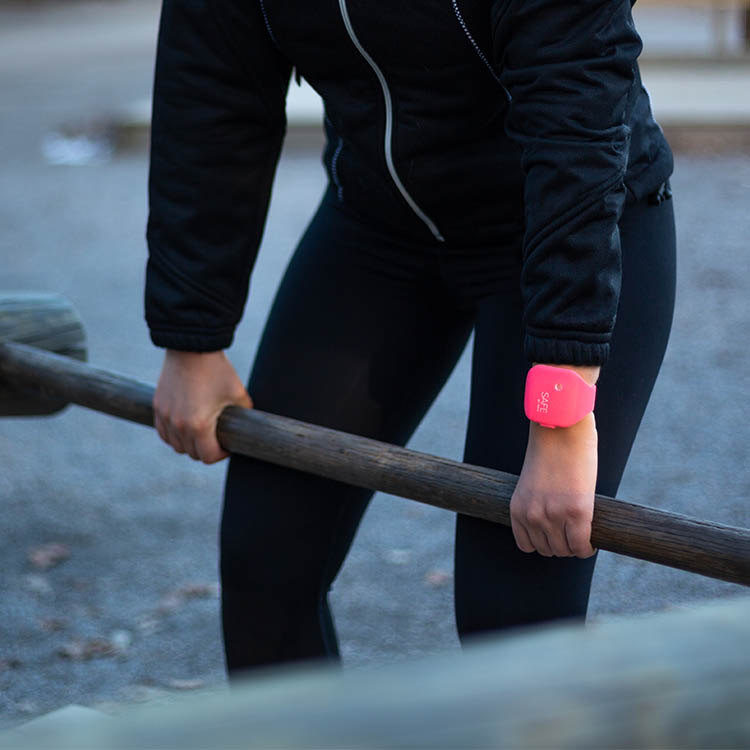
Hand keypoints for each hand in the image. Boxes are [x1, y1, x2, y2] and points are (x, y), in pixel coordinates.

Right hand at [153, 349, 252, 463]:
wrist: (192, 347)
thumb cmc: (217, 370)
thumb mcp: (238, 394)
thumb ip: (244, 414)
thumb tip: (249, 426)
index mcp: (199, 425)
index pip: (208, 456)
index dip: (222, 454)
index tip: (229, 445)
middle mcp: (178, 424)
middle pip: (192, 453)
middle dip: (207, 449)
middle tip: (218, 439)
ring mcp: (165, 416)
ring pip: (176, 445)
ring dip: (189, 444)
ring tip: (203, 434)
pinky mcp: (158, 406)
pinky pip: (164, 432)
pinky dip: (174, 435)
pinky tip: (185, 428)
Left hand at [510, 411, 597, 557]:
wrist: (561, 428)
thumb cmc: (549, 451)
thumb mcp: (533, 483)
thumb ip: (537, 504)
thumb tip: (553, 525)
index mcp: (517, 509)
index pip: (527, 545)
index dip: (544, 543)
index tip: (555, 536)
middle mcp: (532, 516)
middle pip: (548, 550)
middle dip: (561, 545)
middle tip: (573, 534)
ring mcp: (554, 516)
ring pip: (565, 551)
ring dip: (574, 547)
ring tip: (582, 535)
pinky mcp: (577, 512)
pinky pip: (581, 545)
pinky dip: (587, 547)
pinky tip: (591, 541)